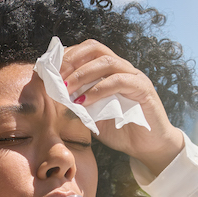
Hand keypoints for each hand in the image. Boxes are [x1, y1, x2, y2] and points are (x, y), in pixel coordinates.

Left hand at [60, 39, 183, 176]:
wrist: (148, 147)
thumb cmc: (120, 130)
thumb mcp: (93, 115)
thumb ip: (79, 103)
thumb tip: (56, 95)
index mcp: (109, 71)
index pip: (87, 51)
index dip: (67, 57)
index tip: (49, 71)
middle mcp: (123, 68)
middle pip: (95, 48)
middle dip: (72, 60)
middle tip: (56, 78)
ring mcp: (134, 77)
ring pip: (107, 62)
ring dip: (82, 74)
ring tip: (67, 89)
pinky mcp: (143, 90)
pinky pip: (120, 81)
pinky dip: (99, 89)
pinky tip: (84, 101)